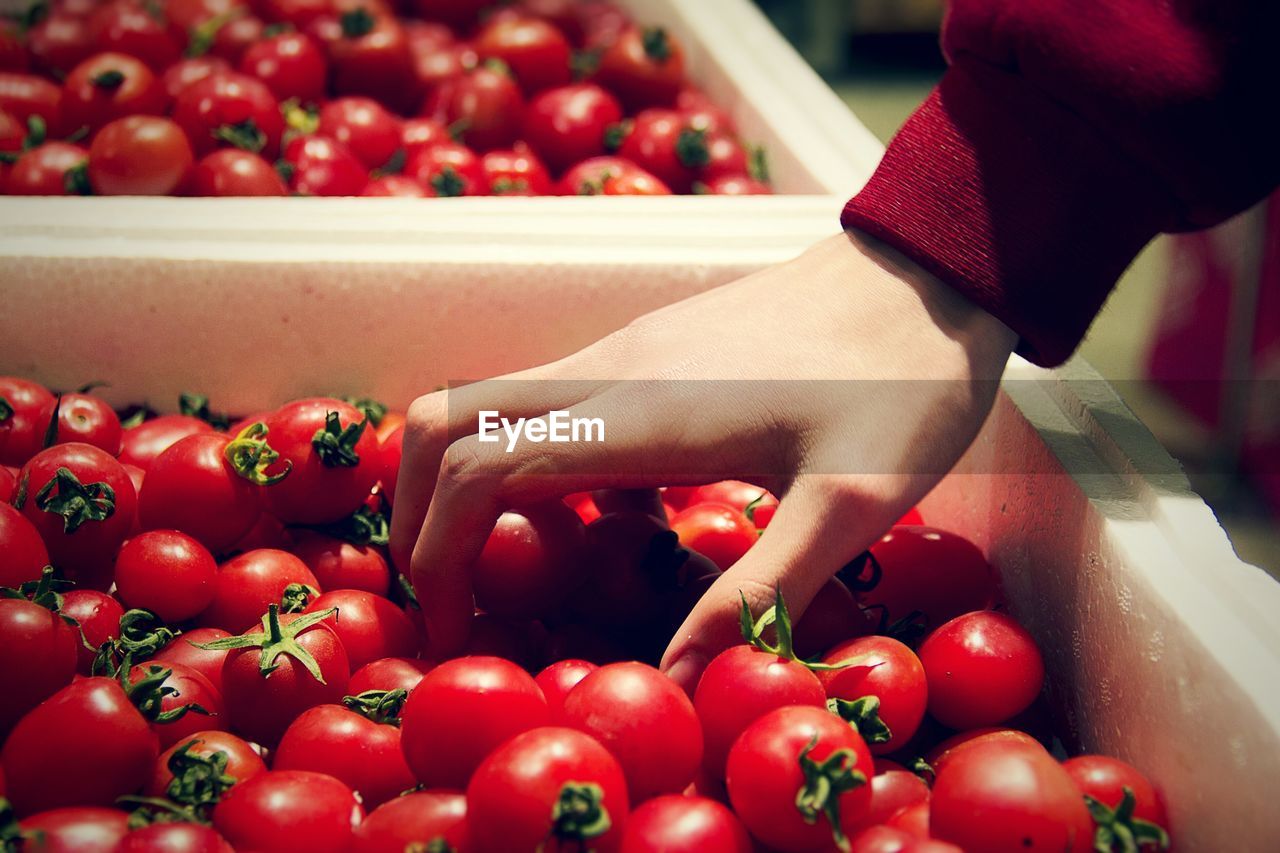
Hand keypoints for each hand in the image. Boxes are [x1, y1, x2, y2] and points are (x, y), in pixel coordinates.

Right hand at [389, 230, 1016, 691]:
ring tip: (524, 573)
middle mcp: (607, 373)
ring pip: (489, 405)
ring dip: (470, 485)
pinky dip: (536, 464)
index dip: (439, 556)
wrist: (926, 268)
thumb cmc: (901, 384)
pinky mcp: (649, 349)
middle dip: (420, 513)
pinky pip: (552, 404)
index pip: (476, 470)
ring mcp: (623, 351)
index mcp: (639, 415)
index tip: (457, 632)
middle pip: (444, 420)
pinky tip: (617, 520)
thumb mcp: (851, 503)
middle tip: (456, 600)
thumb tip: (674, 682)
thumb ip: (756, 591)